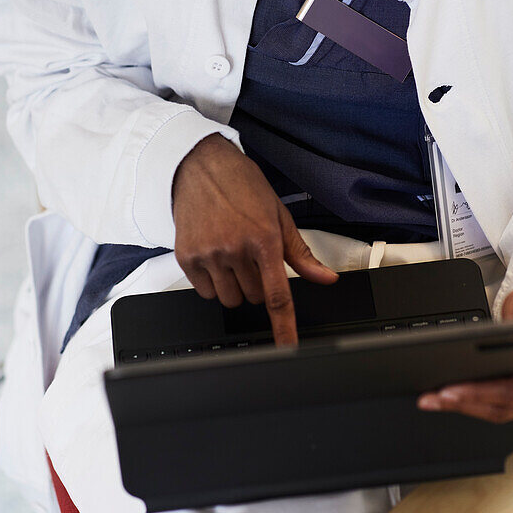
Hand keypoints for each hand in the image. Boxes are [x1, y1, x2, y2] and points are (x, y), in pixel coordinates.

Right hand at [171, 134, 338, 345]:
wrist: (200, 165)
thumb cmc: (242, 186)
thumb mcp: (279, 215)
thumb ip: (301, 253)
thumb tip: (326, 277)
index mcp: (264, 239)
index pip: (276, 296)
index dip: (284, 327)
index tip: (286, 347)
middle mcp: (235, 248)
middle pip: (253, 298)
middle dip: (256, 284)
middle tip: (251, 256)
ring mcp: (209, 254)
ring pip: (229, 299)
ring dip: (234, 286)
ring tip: (231, 254)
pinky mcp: (186, 256)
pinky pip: (205, 292)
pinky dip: (212, 282)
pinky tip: (214, 255)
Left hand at [416, 270, 512, 422]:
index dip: (479, 393)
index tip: (448, 390)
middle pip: (506, 407)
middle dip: (464, 403)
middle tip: (431, 398)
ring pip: (503, 414)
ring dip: (466, 408)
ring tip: (434, 399)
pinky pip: (503, 411)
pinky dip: (476, 405)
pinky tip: (453, 398)